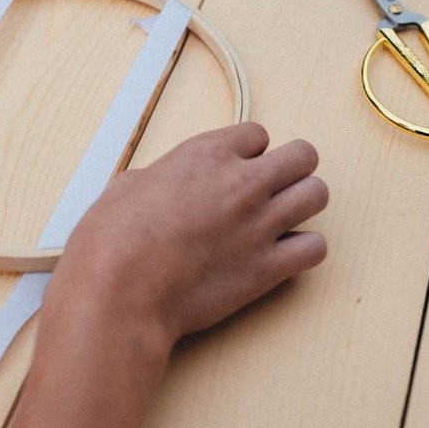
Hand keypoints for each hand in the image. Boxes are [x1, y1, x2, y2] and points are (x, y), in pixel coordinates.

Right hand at [0, 123, 327, 427]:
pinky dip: (304, 251)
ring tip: (281, 220)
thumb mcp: (127, 187)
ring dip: (303, 204)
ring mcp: (260, 225)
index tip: (237, 169)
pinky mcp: (268, 269)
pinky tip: (282, 257)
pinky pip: (316, 248)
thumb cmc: (110, 241)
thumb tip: (164, 187)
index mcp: (206, 154)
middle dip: (291, 169)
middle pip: (303, 156)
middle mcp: (242, 182)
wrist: (118, 293)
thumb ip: (162, 179)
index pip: (257, 134)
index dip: (247, 153)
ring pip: (318, 195)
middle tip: (272, 189)